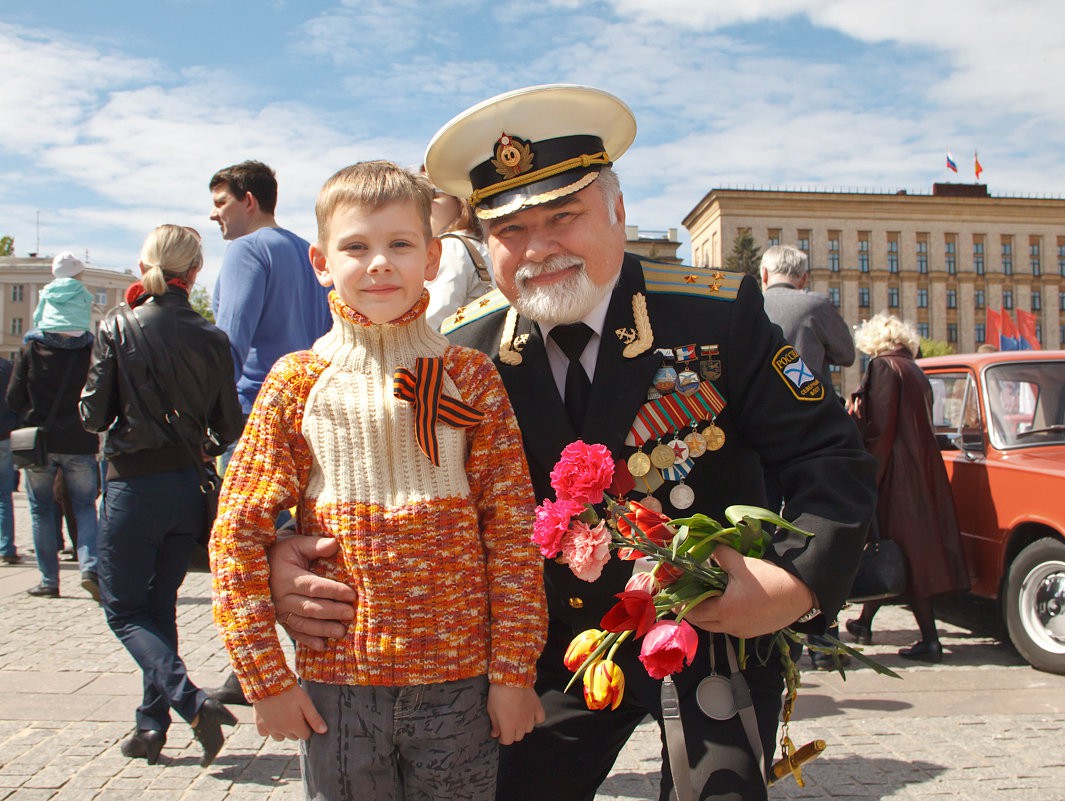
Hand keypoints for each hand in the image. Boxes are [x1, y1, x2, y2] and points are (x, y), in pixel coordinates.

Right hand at [253, 684, 326, 740]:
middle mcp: (281, 730)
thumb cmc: (290, 691)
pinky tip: (272, 718)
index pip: (305, 736)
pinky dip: (269, 728)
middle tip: (295, 713)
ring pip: (279, 737)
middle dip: (296, 728)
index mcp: (294, 725)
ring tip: (284, 715)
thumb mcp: (305, 702)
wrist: (269, 682)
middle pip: (293, 737)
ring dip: (283, 730)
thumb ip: (314, 718)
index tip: (305, 716)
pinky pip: (265, 733)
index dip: (307, 727)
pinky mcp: (259, 724)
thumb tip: (324, 731)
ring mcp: (269, 728)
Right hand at [269, 536, 355, 650]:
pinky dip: (307, 640)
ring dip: (323, 629)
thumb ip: (316, 545)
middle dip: (332, 612)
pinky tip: (322, 646)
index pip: (313, 586)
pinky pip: (294, 632)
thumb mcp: (297, 544)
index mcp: (286, 576)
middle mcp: (280, 596)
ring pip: (303, 623)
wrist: (259, 566)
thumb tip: (335, 543)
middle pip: (310, 607)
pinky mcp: (279, 620)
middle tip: (351, 614)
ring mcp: (279, 611)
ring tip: (342, 632)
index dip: (333, 591)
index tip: (351, 595)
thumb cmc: (284, 553)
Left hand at [487, 684, 543, 745]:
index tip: (500, 734)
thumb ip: (495, 724)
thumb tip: (495, 734)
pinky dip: (536, 719)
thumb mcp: (491, 710)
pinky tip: (530, 715)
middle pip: (518, 736)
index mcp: (508, 727)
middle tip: (507, 725)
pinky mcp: (536, 707)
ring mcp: (530, 716)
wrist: (511, 677)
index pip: (507, 741)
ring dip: (522, 727)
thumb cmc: (498, 694)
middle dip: (511, 733)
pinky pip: (540, 719)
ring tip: (517, 719)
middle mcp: (521, 724)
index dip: (502, 738)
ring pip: (528, 729)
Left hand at [683, 545, 815, 638]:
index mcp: (725, 611)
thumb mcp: (742, 564)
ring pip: (715, 626)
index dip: (681, 603)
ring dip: (706, 615)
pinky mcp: (753, 631)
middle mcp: (731, 626)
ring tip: (703, 598)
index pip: (693, 611)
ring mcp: (743, 631)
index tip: (673, 595)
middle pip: (702, 622)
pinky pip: (729, 627)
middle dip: (691, 610)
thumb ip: (721, 555)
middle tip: (685, 597)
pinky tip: (724, 603)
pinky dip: (721, 617)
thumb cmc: (771, 580)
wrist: (801, 595)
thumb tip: (710, 549)